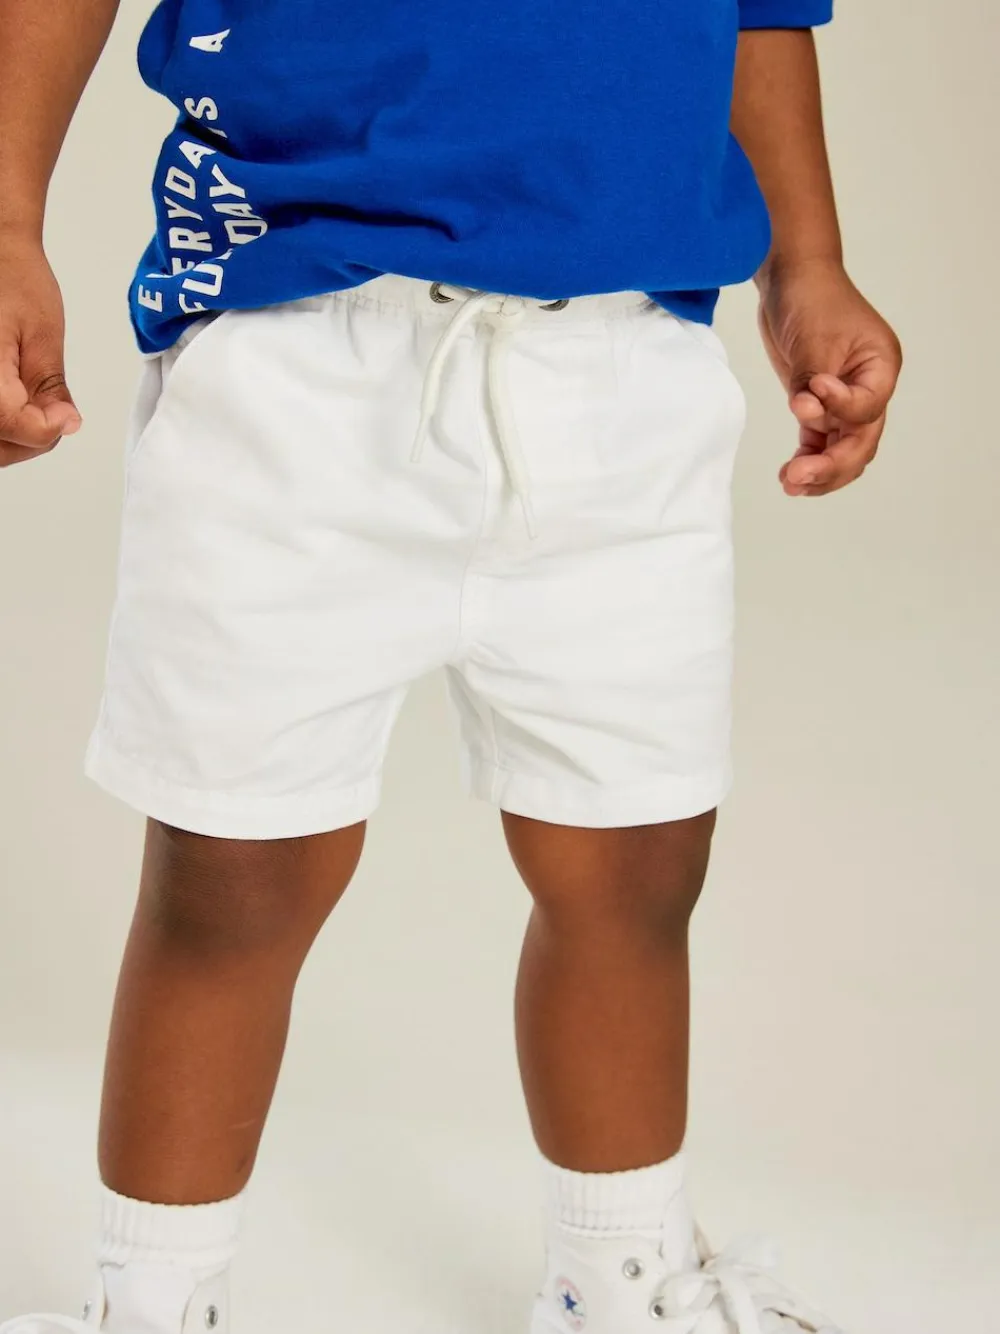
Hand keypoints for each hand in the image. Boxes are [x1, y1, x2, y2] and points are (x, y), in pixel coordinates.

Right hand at [0, 234, 81, 467]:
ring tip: (35, 408)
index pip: (11, 424)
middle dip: (30, 439)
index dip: (45, 428)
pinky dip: (3, 428)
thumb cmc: (11, 279)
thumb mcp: (42, 334)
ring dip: (14, 439)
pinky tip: (17, 406)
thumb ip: (50, 387)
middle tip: (54, 413)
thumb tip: (65, 426)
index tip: (65, 414)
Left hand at [757, 258, 901, 496]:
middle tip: (798, 477)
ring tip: (790, 484)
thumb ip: (810, 380)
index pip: (867, 408)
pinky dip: (807, 458)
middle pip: (860, 441)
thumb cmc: (812, 298)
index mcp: (880, 367)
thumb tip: (806, 414)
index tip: (808, 394)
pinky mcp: (819, 405)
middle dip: (831, 464)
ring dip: (819, 471)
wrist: (792, 280)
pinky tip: (788, 474)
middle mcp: (869, 388)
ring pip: (842, 449)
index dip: (839, 410)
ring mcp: (845, 399)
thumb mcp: (814, 337)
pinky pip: (820, 442)